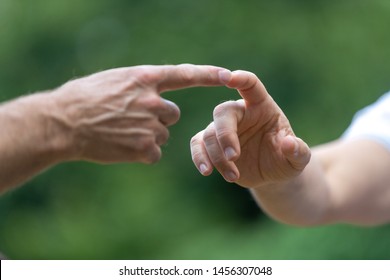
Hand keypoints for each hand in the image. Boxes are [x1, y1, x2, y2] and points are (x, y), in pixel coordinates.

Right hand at [53, 64, 227, 163]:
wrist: (63, 123)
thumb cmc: (83, 98)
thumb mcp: (113, 80)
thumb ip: (139, 85)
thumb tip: (154, 91)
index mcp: (144, 78)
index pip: (184, 74)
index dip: (208, 75)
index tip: (228, 75)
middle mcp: (152, 100)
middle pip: (173, 114)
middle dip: (158, 118)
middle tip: (131, 119)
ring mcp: (150, 125)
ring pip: (162, 134)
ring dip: (147, 135)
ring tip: (121, 132)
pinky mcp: (145, 148)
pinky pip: (154, 152)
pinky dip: (141, 152)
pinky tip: (121, 147)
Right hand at [190, 70, 310, 187]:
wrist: (271, 175)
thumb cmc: (285, 160)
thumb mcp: (298, 159)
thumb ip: (298, 151)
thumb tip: (289, 144)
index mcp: (261, 106)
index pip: (251, 86)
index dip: (241, 79)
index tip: (229, 78)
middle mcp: (240, 113)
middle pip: (223, 112)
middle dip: (225, 135)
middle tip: (234, 156)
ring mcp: (223, 128)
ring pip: (209, 134)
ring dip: (217, 156)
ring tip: (233, 176)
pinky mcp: (211, 144)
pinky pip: (198, 144)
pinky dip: (199, 157)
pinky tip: (207, 171)